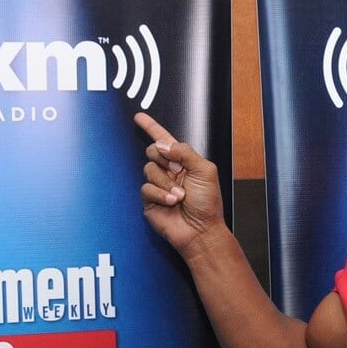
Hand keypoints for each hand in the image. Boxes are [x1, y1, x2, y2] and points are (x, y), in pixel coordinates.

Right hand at [134, 112, 225, 256]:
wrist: (201, 230)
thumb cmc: (207, 203)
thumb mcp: (205, 170)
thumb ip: (185, 152)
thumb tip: (162, 145)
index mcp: (184, 161)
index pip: (165, 140)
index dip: (151, 127)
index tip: (139, 117)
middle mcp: (169, 171)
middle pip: (153, 151)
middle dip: (165, 160)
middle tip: (179, 173)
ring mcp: (158, 185)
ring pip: (149, 169)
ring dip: (166, 182)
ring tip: (180, 196)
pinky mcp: (150, 200)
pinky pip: (146, 188)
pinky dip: (160, 194)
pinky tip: (172, 202)